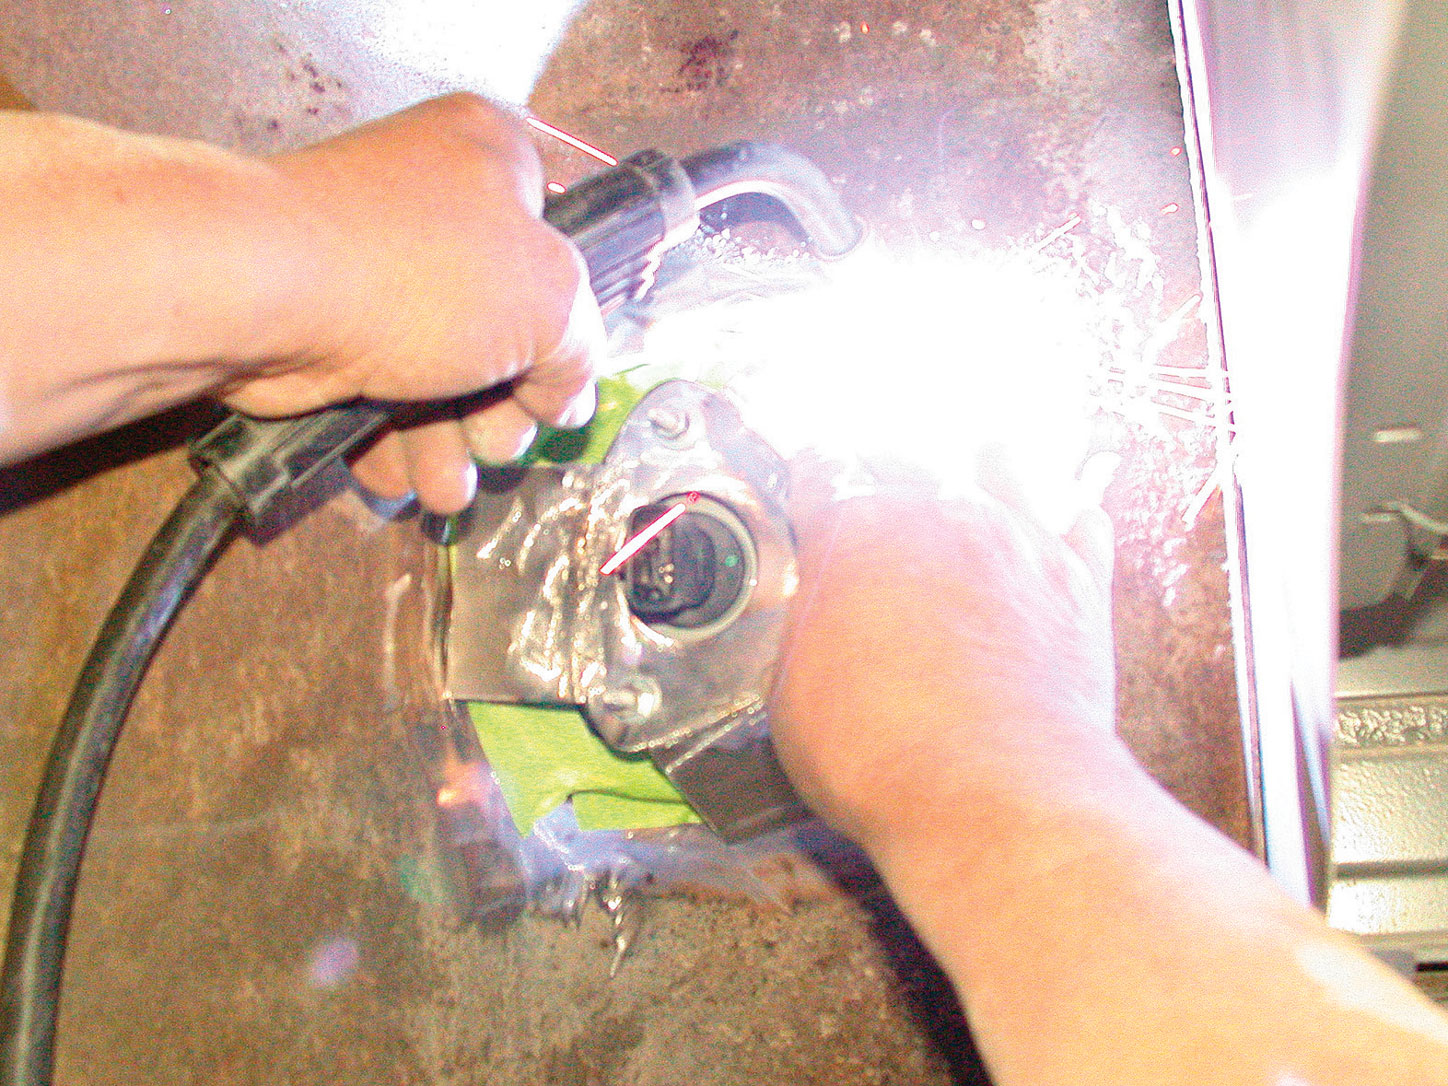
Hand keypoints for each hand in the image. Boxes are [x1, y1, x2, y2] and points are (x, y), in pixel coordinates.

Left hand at [220, 94, 604, 512]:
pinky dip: (390, 437)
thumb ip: (582, 351)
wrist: (262, 292)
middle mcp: (430, 202)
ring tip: (445, 487)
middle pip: (499, 326)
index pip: (558, 243)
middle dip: (501, 407)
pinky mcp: (322, 318)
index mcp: (492, 159)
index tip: (560, 382)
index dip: (566, 324)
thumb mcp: (551, 304)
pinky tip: (397, 477)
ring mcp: (372, 263)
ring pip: (436, 369)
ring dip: (448, 443)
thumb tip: (567, 394)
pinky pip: (377, 386)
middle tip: (499, 444)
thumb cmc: (416, 270)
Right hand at [768, 459, 1115, 847]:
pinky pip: (1082, 526)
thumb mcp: (793, 694)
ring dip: (986, 466)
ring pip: (1003, 468)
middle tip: (875, 485)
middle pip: (907, 459)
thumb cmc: (882, 752)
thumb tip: (819, 629)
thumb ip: (808, 632)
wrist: (994, 794)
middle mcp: (938, 514)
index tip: (811, 475)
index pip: (822, 469)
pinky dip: (1068, 523)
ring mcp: (1016, 540)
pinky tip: (1068, 518)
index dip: (811, 472)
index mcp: (854, 530)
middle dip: (884, 470)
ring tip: (984, 458)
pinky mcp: (1078, 583)